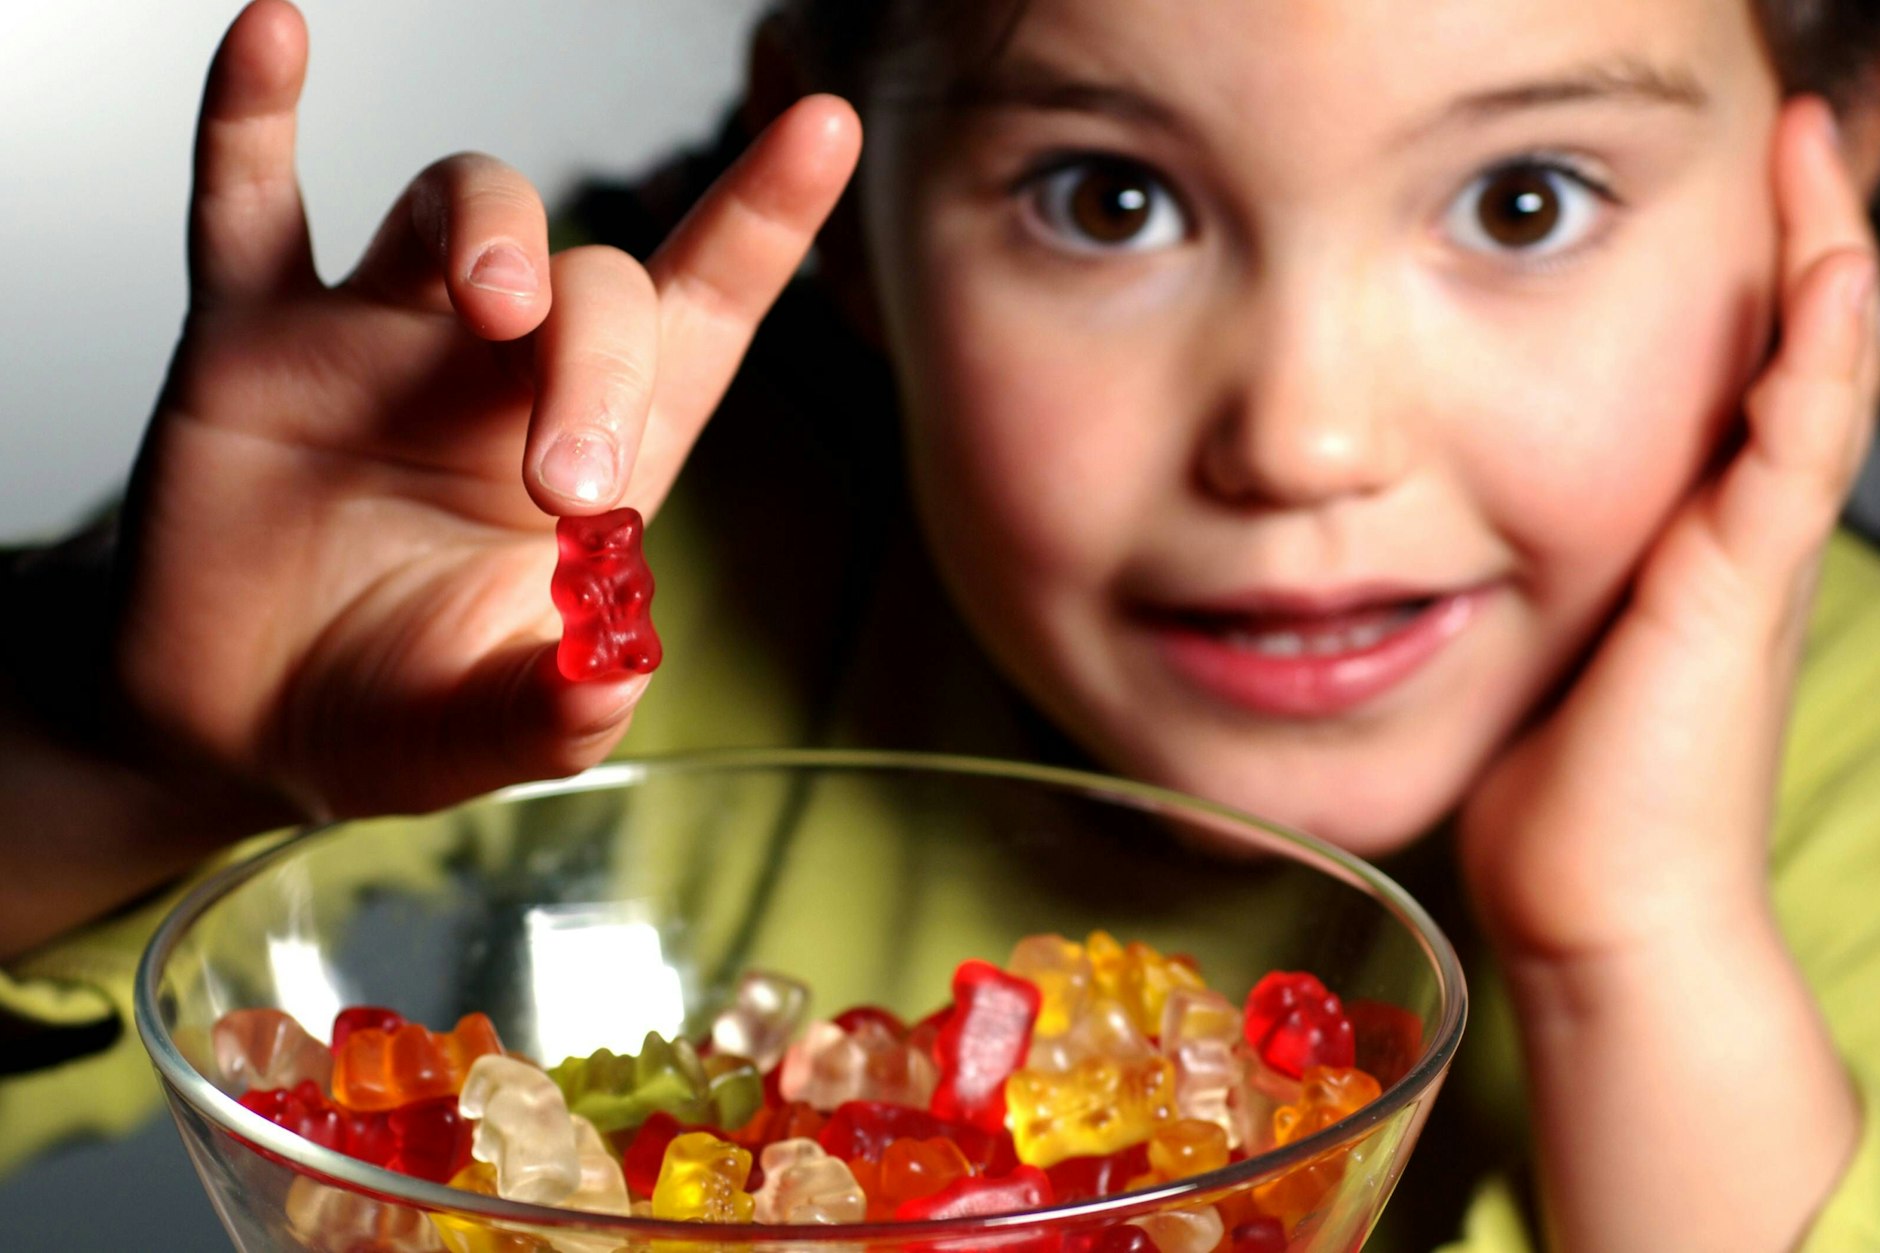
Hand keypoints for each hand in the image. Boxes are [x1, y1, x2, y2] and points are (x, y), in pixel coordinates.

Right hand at [110, 0, 860, 819]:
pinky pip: (248, 198)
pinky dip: (254, 119)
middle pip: (591, 279)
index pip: (701, 311)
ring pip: (459, 204)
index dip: (764, 217)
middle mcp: (502, 373)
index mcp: (595, 458)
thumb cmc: (391, 709)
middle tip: (564, 484)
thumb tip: (611, 675)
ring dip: (490, 230)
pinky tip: (276, 37)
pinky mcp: (252, 339)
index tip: (826, 125)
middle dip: (598, 358)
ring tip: (489, 306)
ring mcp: (379, 339)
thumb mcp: (490, 732)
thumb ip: (557, 711)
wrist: (235, 725)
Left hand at [1457, 97, 1873, 1251]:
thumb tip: (1423, 537)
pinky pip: (1795, 448)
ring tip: (1816, 140)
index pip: (1733, 378)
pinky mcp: (1737, 589)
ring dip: (1822, 252)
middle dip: (1794, 233)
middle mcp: (1737, 535)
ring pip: (1812, 375)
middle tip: (1796, 121)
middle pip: (1788, 352)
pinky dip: (1819, 355)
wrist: (1599, 905)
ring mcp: (1750, 558)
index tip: (1720, 178)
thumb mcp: (1533, 650)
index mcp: (1688, 540)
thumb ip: (1511, 577)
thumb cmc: (1555, 794)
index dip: (1742, 278)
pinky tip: (1826, 268)